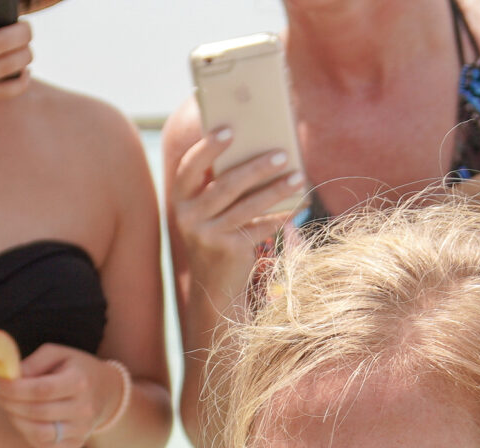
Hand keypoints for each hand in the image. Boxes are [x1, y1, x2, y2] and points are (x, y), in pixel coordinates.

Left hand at [0, 344, 118, 447]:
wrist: (106, 392)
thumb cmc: (75, 368)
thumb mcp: (58, 354)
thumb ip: (33, 362)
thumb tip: (8, 375)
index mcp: (79, 382)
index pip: (41, 390)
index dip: (12, 389)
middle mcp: (83, 409)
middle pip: (36, 412)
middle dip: (7, 402)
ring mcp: (81, 430)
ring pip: (39, 433)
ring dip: (15, 419)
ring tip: (6, 405)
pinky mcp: (76, 444)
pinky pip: (44, 446)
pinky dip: (26, 433)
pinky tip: (21, 418)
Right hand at [167, 127, 302, 314]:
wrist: (214, 285)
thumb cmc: (217, 232)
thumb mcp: (210, 209)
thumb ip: (220, 182)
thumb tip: (257, 147)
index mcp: (180, 199)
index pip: (190, 167)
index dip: (207, 148)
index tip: (229, 130)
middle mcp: (188, 217)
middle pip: (226, 185)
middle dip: (257, 167)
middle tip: (283, 154)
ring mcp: (206, 236)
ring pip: (247, 206)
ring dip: (276, 190)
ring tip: (299, 177)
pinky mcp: (227, 251)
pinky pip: (259, 228)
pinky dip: (280, 216)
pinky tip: (299, 205)